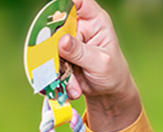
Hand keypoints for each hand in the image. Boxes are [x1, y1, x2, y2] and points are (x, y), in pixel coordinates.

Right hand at [59, 0, 142, 131]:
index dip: (66, 4)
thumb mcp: (100, 63)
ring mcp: (68, 42)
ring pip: (51, 48)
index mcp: (95, 21)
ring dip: (58, 69)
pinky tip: (71, 89)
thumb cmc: (112, 72)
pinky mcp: (60, 56)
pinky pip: (50, 64)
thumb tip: (62, 41)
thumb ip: (80, 52)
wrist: (107, 92)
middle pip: (58, 26)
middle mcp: (79, 27)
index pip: (80, 3)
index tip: (57, 15)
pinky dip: (57, 79)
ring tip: (73, 85)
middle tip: (60, 63)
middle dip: (55, 47)